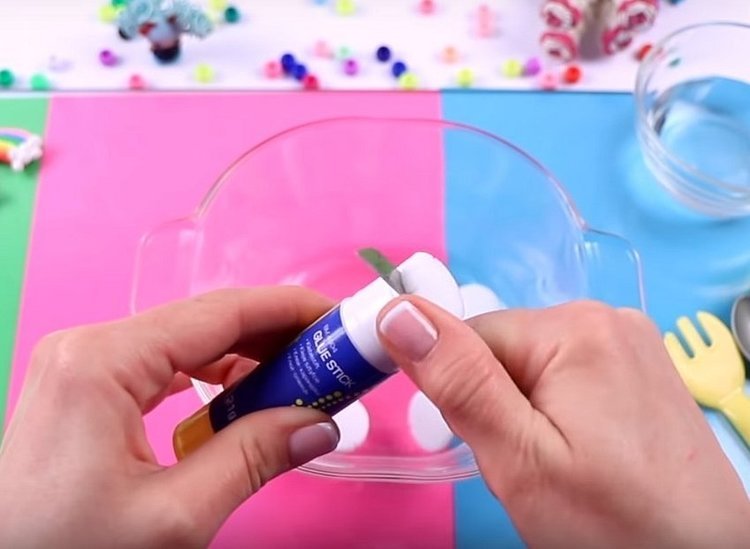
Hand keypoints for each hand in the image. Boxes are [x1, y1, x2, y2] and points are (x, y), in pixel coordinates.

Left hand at [0, 288, 339, 547]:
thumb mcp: (173, 516)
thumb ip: (253, 458)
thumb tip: (319, 425)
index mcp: (103, 361)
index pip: (220, 313)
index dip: (288, 310)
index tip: (337, 319)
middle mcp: (88, 348)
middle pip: (204, 323)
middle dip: (273, 339)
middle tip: (331, 359)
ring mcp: (82, 368)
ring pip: (186, 346)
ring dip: (246, 362)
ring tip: (300, 383)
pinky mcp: (84, 393)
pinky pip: (162, 370)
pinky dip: (210, 382)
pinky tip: (245, 402)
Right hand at [377, 298, 749, 546]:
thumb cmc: (612, 521)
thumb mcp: (520, 458)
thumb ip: (458, 381)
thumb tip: (398, 312)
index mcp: (573, 326)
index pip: (470, 337)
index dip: (465, 395)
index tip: (494, 444)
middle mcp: (606, 315)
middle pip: (503, 349)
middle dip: (499, 404)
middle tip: (534, 462)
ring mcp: (629, 340)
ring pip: (532, 365)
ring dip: (528, 410)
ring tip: (564, 461)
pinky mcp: (640, 366)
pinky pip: (569, 374)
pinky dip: (560, 410)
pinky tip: (586, 449)